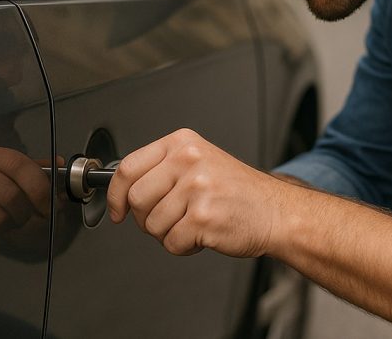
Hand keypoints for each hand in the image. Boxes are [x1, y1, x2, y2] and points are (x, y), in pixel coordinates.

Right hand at [0, 145, 52, 250]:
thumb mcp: (5, 175)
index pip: (20, 165)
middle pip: (11, 196)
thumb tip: (60, 162)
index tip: (49, 205)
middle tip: (24, 218)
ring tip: (3, 222)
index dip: (40, 188)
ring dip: (7, 227)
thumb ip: (33, 171)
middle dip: (24, 214)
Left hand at [107, 128, 282, 257]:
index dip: (115, 194)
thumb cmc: (236, 191)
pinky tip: (203, 234)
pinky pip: (171, 242)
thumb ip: (163, 169)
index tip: (117, 210)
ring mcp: (197, 187)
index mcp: (183, 143)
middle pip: (136, 199)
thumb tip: (122, 189)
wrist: (276, 211)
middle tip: (168, 219)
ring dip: (169, 233)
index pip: (128, 167)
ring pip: (152, 225)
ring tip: (193, 223)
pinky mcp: (204, 216)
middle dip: (146, 219)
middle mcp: (189, 160)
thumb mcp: (199, 162)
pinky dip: (184, 246)